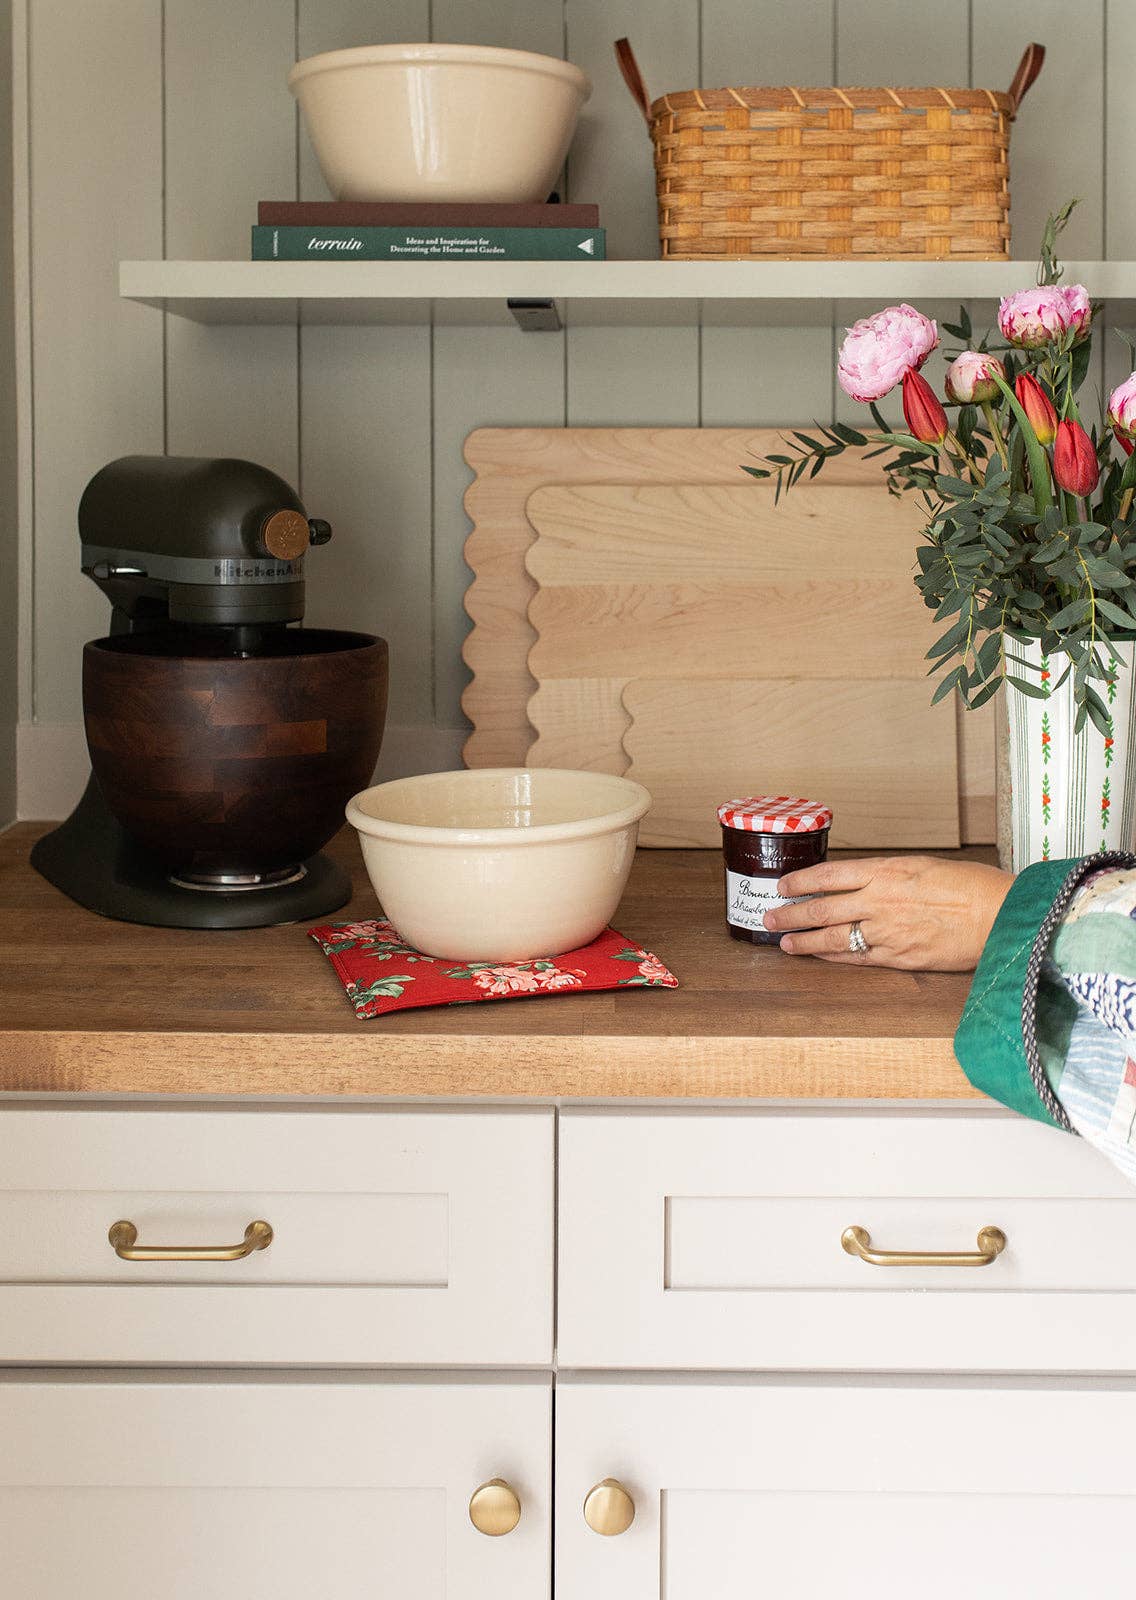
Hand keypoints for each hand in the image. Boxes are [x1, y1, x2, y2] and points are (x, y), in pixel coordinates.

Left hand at [763, 855, 1012, 970]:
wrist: (1000, 916)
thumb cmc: (971, 887)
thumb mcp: (923, 866)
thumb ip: (888, 875)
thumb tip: (861, 883)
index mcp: (887, 870)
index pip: (829, 875)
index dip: (800, 881)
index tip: (782, 886)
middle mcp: (880, 900)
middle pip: (822, 907)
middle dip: (790, 914)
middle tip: (769, 918)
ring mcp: (887, 930)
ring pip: (833, 936)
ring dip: (804, 940)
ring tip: (784, 942)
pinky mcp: (899, 957)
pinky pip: (857, 958)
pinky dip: (833, 957)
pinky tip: (819, 956)